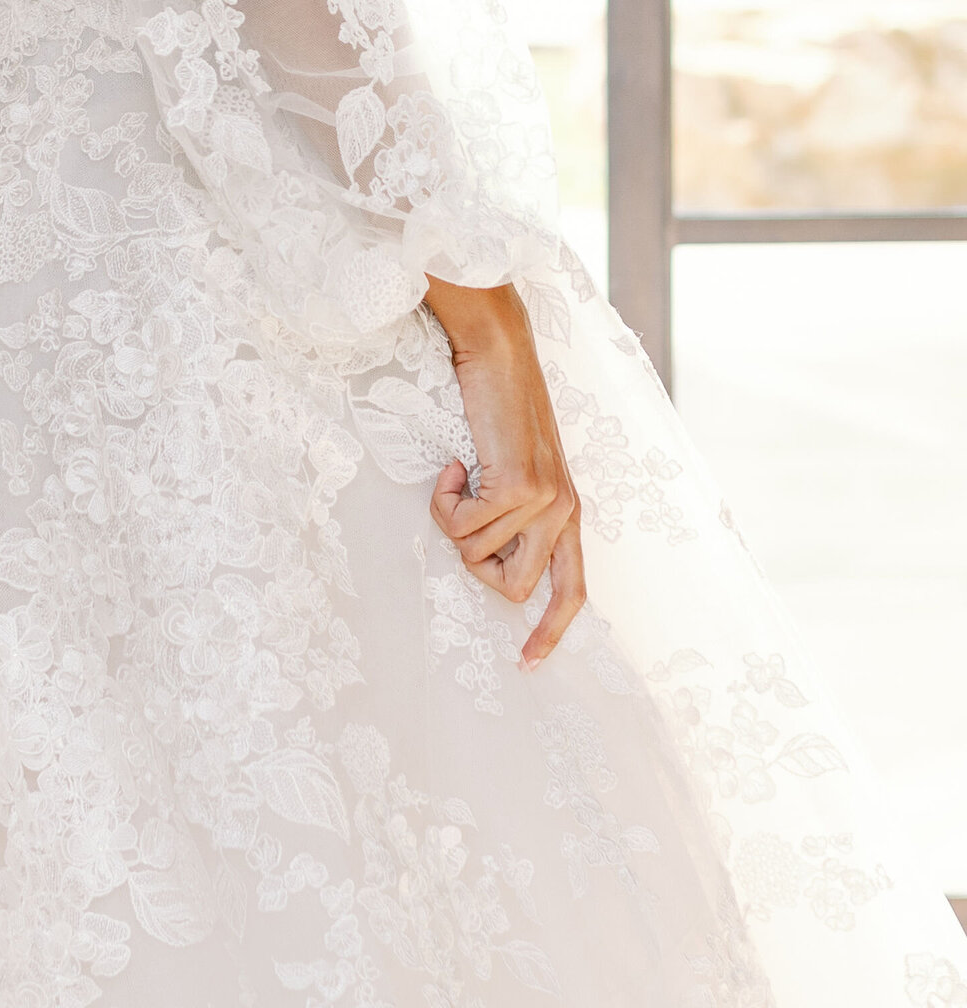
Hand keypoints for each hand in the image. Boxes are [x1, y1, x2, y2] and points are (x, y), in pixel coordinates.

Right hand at [423, 279, 585, 669]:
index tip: (527, 663)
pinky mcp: (519, 486)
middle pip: (516, 588)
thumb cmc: (498, 408)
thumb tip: (486, 555)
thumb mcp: (516, 468)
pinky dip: (445, 499)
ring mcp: (544, 501)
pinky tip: (455, 465)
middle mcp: (563, 512)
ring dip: (453, 522)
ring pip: (478, 556)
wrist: (498, 355)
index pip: (572, 590)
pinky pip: (463, 526)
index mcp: (568, 512)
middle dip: (476, 564)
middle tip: (462, 517)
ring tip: (459, 477)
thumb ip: (515, 511)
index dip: (551, 631)